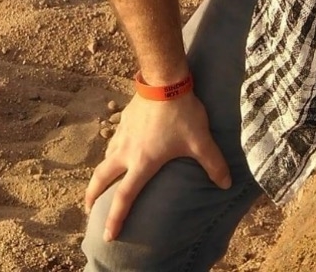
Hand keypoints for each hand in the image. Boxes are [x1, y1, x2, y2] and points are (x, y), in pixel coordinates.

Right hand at [84, 91, 230, 241]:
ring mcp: (123, 133)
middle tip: (89, 208)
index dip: (115, 218)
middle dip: (92, 195)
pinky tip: (119, 146)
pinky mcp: (124, 118)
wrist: (165, 80)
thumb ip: (213, 163)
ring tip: (104, 179)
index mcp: (143, 162)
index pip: (124, 197)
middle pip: (101, 177)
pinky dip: (112, 149)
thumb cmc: (182, 113)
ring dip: (102, 171)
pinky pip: (114, 139)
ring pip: (106, 156)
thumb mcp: (200, 140)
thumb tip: (227, 182)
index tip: (108, 235)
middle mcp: (127, 151)